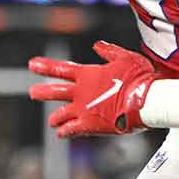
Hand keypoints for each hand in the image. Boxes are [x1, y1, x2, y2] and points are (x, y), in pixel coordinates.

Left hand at [28, 41, 156, 136]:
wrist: (146, 100)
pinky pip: (71, 130)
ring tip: (52, 121)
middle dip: (42, 92)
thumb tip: (96, 45)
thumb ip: (109, 51)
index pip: (61, 69)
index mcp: (88, 75)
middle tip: (33, 92)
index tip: (32, 64)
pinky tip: (61, 134)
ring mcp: (84, 109)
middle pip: (55, 92)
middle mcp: (81, 92)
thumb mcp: (125, 57)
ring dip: (55, 118)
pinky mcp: (89, 125)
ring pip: (61, 114)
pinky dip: (64, 132)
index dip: (45, 66)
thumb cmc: (139, 77)